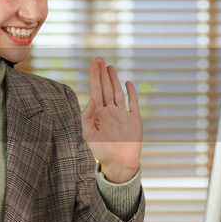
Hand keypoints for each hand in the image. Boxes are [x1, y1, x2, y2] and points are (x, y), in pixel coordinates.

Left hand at [81, 57, 142, 182]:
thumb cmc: (101, 150)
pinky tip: (127, 83)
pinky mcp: (134, 119)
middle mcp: (110, 111)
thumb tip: (90, 100)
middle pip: (106, 88)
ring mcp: (122, 114)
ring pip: (118, 92)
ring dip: (114, 79)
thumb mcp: (88, 134)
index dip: (94, 77)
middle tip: (100, 58)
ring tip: (110, 66)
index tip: (93, 64)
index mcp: (98, 114)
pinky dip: (131, 92)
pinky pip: (133, 102)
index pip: (96, 91)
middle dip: (103, 73)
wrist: (119, 163)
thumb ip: (86, 117)